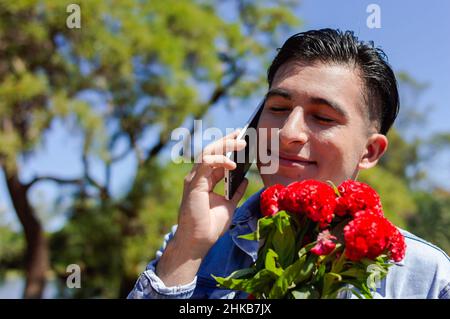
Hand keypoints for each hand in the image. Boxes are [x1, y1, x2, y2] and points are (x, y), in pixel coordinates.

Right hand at [175, 129, 248, 254]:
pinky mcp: (193, 184)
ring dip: (225, 146)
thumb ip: (236, 191)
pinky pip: (205, 164)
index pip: (216, 158)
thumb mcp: (229, 204)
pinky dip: (219, 161)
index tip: (241, 138)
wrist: (199, 241)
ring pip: (208, 153)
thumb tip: (245, 178)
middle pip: (211, 152)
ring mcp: (194, 179)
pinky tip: (233, 164)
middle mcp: (198, 177)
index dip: (228, 147)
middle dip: (227, 141)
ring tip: (241, 142)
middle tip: (242, 133)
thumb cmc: (210, 225)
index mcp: (205, 181)